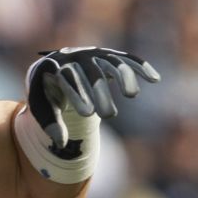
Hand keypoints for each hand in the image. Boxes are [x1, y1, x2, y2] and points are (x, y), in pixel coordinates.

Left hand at [25, 47, 159, 152]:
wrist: (52, 68)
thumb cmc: (47, 92)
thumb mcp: (42, 106)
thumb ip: (50, 123)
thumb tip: (60, 143)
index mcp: (53, 66)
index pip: (66, 78)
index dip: (77, 94)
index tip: (87, 114)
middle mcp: (74, 56)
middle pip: (90, 71)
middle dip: (100, 91)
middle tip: (108, 115)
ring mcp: (92, 54)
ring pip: (111, 62)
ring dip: (124, 76)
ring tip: (131, 95)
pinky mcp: (108, 55)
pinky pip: (126, 59)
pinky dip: (140, 67)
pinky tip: (155, 79)